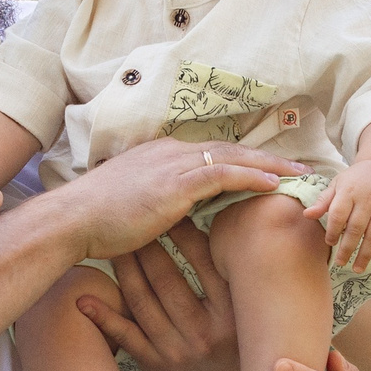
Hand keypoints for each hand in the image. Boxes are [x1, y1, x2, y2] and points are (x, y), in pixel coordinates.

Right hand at [54, 138, 304, 262]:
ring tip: (298, 174)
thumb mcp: (131, 204)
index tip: (268, 167)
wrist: (72, 221)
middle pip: (229, 149)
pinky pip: (224, 175)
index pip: (212, 152)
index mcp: (161, 155)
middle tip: (297, 167)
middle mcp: (170, 152)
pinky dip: (252, 176)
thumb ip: (156, 202)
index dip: (242, 159)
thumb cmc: (95, 220)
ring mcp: (173, 165)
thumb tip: (173, 216)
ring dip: (269, 164)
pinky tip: (274, 184)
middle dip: (265, 157)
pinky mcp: (175, 184)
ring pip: (233, 157)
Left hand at [75, 223, 240, 370]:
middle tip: (132, 220)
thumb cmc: (235, 348)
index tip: (171, 208)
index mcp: (230, 314)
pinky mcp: (155, 366)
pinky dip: (103, 317)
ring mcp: (176, 350)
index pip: (204, 263)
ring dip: (124, 270)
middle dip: (146, 245)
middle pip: (166, 278)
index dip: (184, 232)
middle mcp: (203, 331)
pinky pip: (125, 336)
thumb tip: (221, 228)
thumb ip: (233, 280)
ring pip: (142, 301)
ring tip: (112, 245)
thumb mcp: (246, 317)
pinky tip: (84, 298)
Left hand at [305, 160, 370, 274]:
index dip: (332, 231)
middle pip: (356, 228)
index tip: (329, 243)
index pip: (338, 214)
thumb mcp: (338, 183)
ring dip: (365, 254)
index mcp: (349, 190)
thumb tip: (306, 215)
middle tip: (339, 263)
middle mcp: (368, 199)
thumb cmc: (356, 179)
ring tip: (357, 269)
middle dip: (347, 248)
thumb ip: (323, 201)